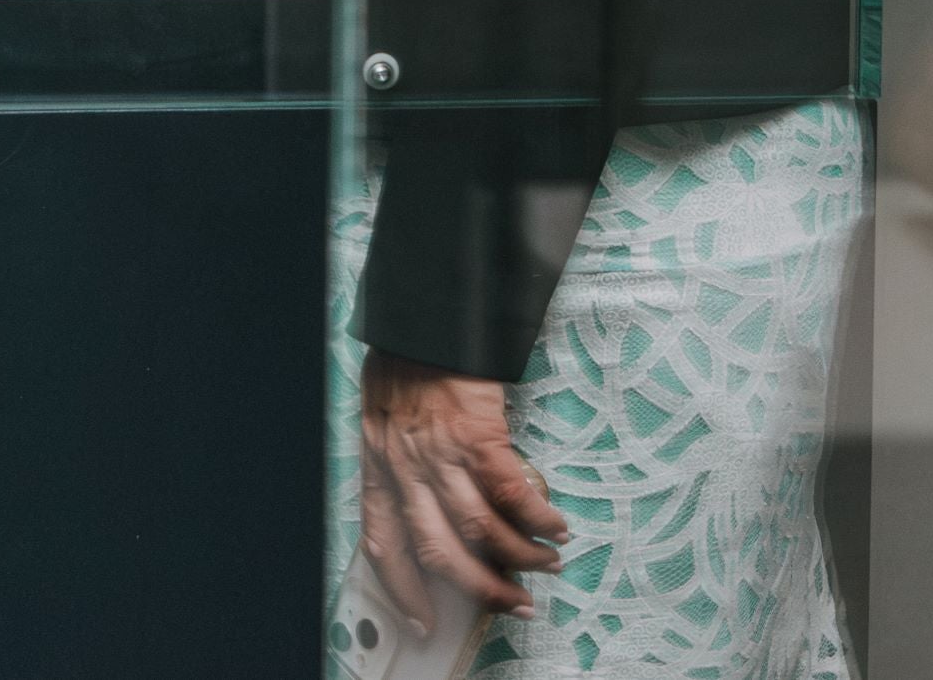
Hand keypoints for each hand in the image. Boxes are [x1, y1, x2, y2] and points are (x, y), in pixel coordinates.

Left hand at [358, 350, 568, 633]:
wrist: (424, 312)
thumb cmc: (406, 358)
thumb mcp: (383, 413)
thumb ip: (398, 458)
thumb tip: (429, 500)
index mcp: (377, 463)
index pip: (382, 541)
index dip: (403, 589)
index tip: (424, 621)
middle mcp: (403, 465)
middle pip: (439, 550)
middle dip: (480, 588)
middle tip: (515, 605)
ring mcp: (439, 451)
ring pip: (480, 529)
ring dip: (519, 557)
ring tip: (546, 565)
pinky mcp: (476, 433)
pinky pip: (511, 492)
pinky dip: (537, 517)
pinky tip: (555, 526)